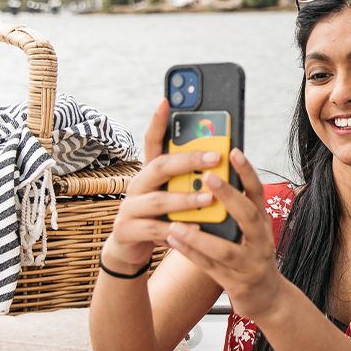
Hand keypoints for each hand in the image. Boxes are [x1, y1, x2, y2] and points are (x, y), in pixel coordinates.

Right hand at [102, 100, 222, 271]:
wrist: (132, 250)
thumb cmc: (162, 217)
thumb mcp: (174, 196)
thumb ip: (189, 181)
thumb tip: (223, 160)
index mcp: (150, 173)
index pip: (152, 141)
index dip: (158, 121)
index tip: (167, 101)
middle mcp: (137, 185)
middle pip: (160, 166)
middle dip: (190, 160)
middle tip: (216, 158)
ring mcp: (129, 207)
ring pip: (158, 199)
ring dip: (186, 198)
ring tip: (209, 198)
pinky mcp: (127, 230)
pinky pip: (154, 228)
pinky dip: (177, 229)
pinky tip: (197, 229)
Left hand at [164, 148, 286, 319]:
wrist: (267, 297)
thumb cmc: (252, 256)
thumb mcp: (251, 232)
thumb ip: (236, 210)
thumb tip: (209, 179)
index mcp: (264, 224)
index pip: (258, 193)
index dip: (247, 172)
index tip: (233, 151)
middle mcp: (261, 242)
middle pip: (249, 217)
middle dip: (229, 197)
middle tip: (209, 178)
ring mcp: (250, 264)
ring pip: (226, 249)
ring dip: (200, 236)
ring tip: (176, 223)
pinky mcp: (236, 283)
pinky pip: (210, 267)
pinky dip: (191, 254)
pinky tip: (173, 241)